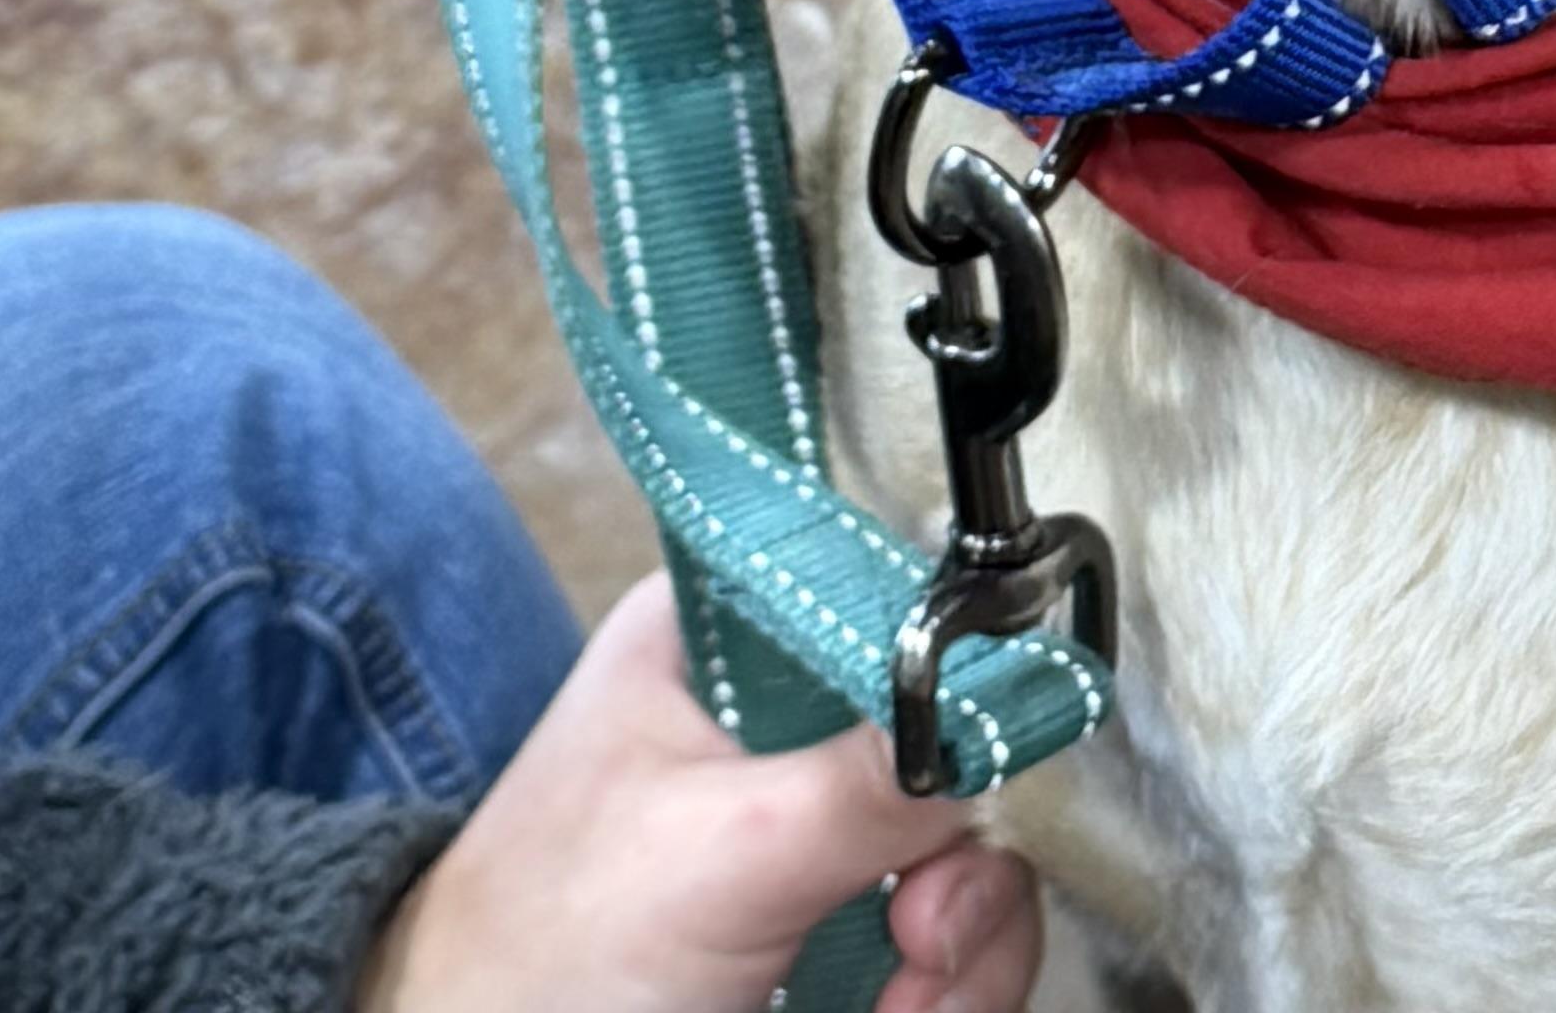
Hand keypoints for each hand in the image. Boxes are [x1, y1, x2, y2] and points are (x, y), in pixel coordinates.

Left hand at [357, 574, 1042, 1012]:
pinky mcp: (841, 930)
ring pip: (973, 852)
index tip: (978, 754)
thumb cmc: (532, 964)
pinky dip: (949, 989)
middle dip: (962, 857)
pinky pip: (956, 940)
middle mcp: (786, 717)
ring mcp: (818, 830)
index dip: (962, 661)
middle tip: (920, 933)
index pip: (893, 583)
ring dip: (966, 944)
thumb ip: (873, 777)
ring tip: (906, 1004)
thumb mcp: (718, 850)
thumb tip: (1023, 710)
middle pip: (958, 740)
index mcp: (729, 632)